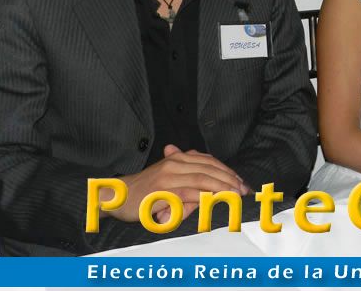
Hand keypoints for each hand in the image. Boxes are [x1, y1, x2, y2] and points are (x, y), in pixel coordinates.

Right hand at [103, 144, 248, 222]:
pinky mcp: (162, 191)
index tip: (241, 182)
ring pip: (202, 179)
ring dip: (222, 188)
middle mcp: (175, 163)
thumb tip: (207, 184)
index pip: (209, 161)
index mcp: (178, 158)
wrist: (116, 195)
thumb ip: (186, 175)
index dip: (227, 171)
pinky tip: (216, 202)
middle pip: (210, 169)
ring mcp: (168, 177)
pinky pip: (188, 193)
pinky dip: (205, 197)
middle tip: (244, 191)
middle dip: (230, 180)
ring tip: (236, 196)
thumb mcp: (167, 177)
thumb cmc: (144, 190)